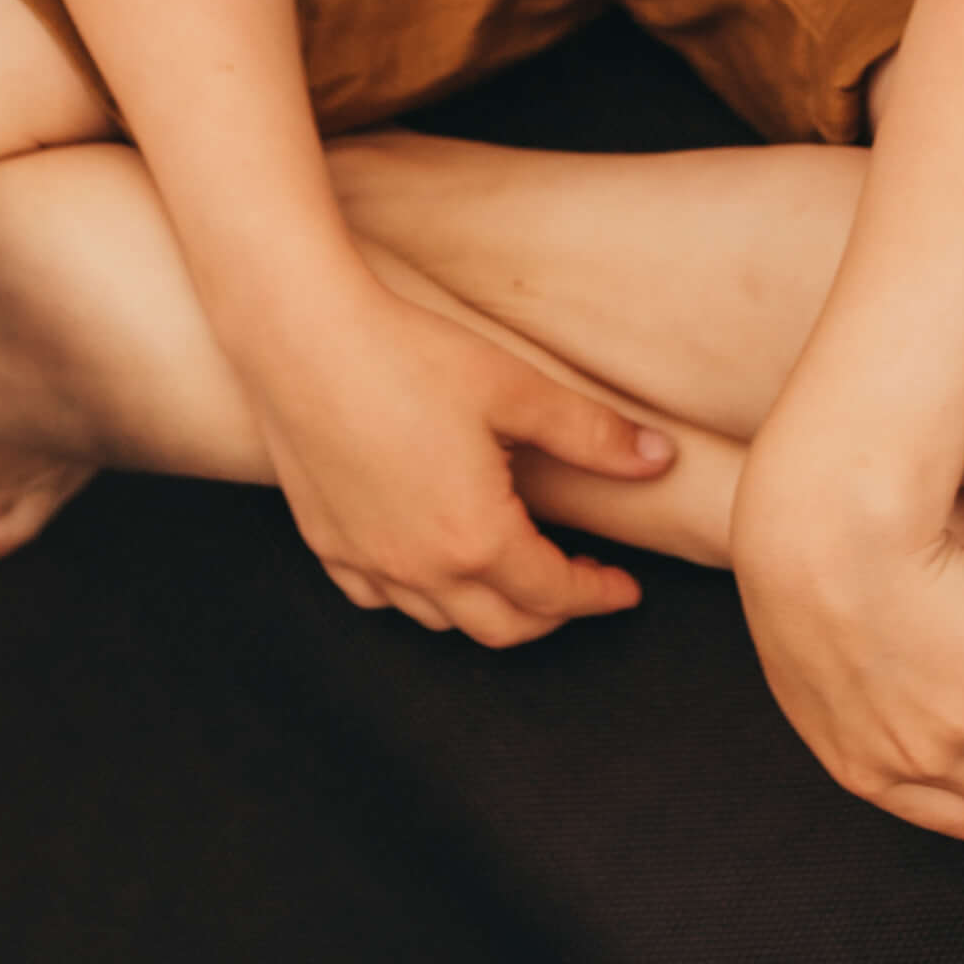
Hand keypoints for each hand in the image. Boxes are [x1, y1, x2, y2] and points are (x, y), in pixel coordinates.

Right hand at [244, 286, 675, 646]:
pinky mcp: (325, 541)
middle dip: (550, 614)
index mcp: (476, 537)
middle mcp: (419, 567)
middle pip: (501, 626)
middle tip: (580, 584)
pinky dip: (417, 595)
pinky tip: (428, 562)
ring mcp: (366, 560)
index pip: (554, 592)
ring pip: (439, 620)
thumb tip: (661, 458)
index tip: (625, 589)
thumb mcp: (517, 391)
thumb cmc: (411, 356)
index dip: (597, 595)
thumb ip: (593, 435)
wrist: (303, 337)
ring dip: (487, 608)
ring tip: (513, 571)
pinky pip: (378, 596)